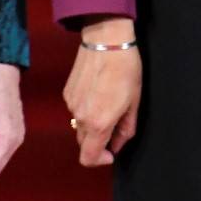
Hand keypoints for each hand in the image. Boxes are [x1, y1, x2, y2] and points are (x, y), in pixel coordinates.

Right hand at [63, 16, 142, 166]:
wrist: (107, 39)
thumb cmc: (126, 68)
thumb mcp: (134, 101)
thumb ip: (125, 129)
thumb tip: (118, 146)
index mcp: (98, 123)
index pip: (89, 158)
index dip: (100, 160)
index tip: (111, 152)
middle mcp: (80, 117)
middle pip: (84, 142)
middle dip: (99, 139)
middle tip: (115, 123)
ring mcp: (71, 104)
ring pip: (80, 125)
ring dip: (92, 122)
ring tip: (108, 101)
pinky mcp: (67, 92)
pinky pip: (75, 109)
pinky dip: (85, 108)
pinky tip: (98, 91)